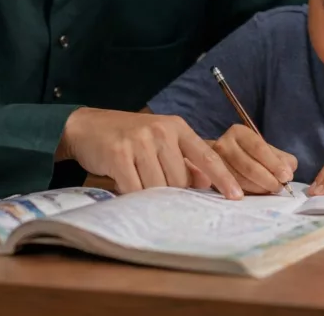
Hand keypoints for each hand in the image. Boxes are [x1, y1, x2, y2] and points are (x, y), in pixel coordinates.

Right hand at [58, 107, 242, 198]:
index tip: (237, 197)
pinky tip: (123, 184)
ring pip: (159, 188)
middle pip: (180, 181)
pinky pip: (135, 190)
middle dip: (169, 192)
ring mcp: (140, 141)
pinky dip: (132, 195)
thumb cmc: (127, 137)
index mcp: (177, 127)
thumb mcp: (159, 141)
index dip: (223, 178)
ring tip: (135, 179)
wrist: (86, 126)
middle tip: (152, 183)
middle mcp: (161, 131)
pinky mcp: (119, 154)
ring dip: (148, 194)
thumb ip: (183, 160)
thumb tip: (204, 182)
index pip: (207, 155)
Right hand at [211, 124, 297, 194]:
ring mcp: (215, 162)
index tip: (286, 176)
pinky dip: (249, 193)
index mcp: (239, 132)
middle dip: (268, 179)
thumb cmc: (249, 154)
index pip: (258, 147)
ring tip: (271, 190)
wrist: (220, 160)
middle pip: (248, 165)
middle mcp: (224, 144)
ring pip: (240, 179)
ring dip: (259, 188)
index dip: (274, 163)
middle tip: (279, 187)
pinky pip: (232, 189)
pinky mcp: (210, 179)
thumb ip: (281, 158)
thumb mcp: (266, 151)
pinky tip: (258, 194)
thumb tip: (288, 169)